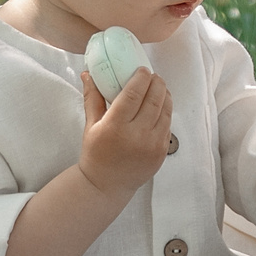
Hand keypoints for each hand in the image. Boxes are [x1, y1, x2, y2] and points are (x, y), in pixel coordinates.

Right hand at [78, 68, 171, 198]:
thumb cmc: (95, 154)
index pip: (135, 93)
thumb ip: (92, 98)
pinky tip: (160, 106)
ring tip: (159, 87)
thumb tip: (87, 73)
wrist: (106, 185)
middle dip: (156, 82)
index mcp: (116, 126)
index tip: (143, 69)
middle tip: (152, 76)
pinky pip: (168, 125)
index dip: (141, 77)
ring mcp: (152, 144)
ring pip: (166, 110)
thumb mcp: (91, 126)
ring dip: (165, 95)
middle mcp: (137, 135)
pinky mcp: (161, 152)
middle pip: (154, 98)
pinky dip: (166, 111)